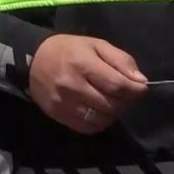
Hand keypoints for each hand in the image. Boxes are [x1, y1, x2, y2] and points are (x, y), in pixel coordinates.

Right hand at [28, 34, 147, 133]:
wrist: (32, 58)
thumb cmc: (70, 50)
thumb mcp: (97, 45)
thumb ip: (121, 61)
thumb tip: (141, 81)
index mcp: (82, 64)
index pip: (118, 85)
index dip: (136, 90)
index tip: (142, 88)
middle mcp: (71, 86)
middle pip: (111, 105)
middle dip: (127, 102)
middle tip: (128, 96)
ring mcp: (63, 103)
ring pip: (101, 119)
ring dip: (114, 114)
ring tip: (114, 102)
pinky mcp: (57, 114)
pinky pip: (87, 127)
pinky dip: (100, 122)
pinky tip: (100, 111)